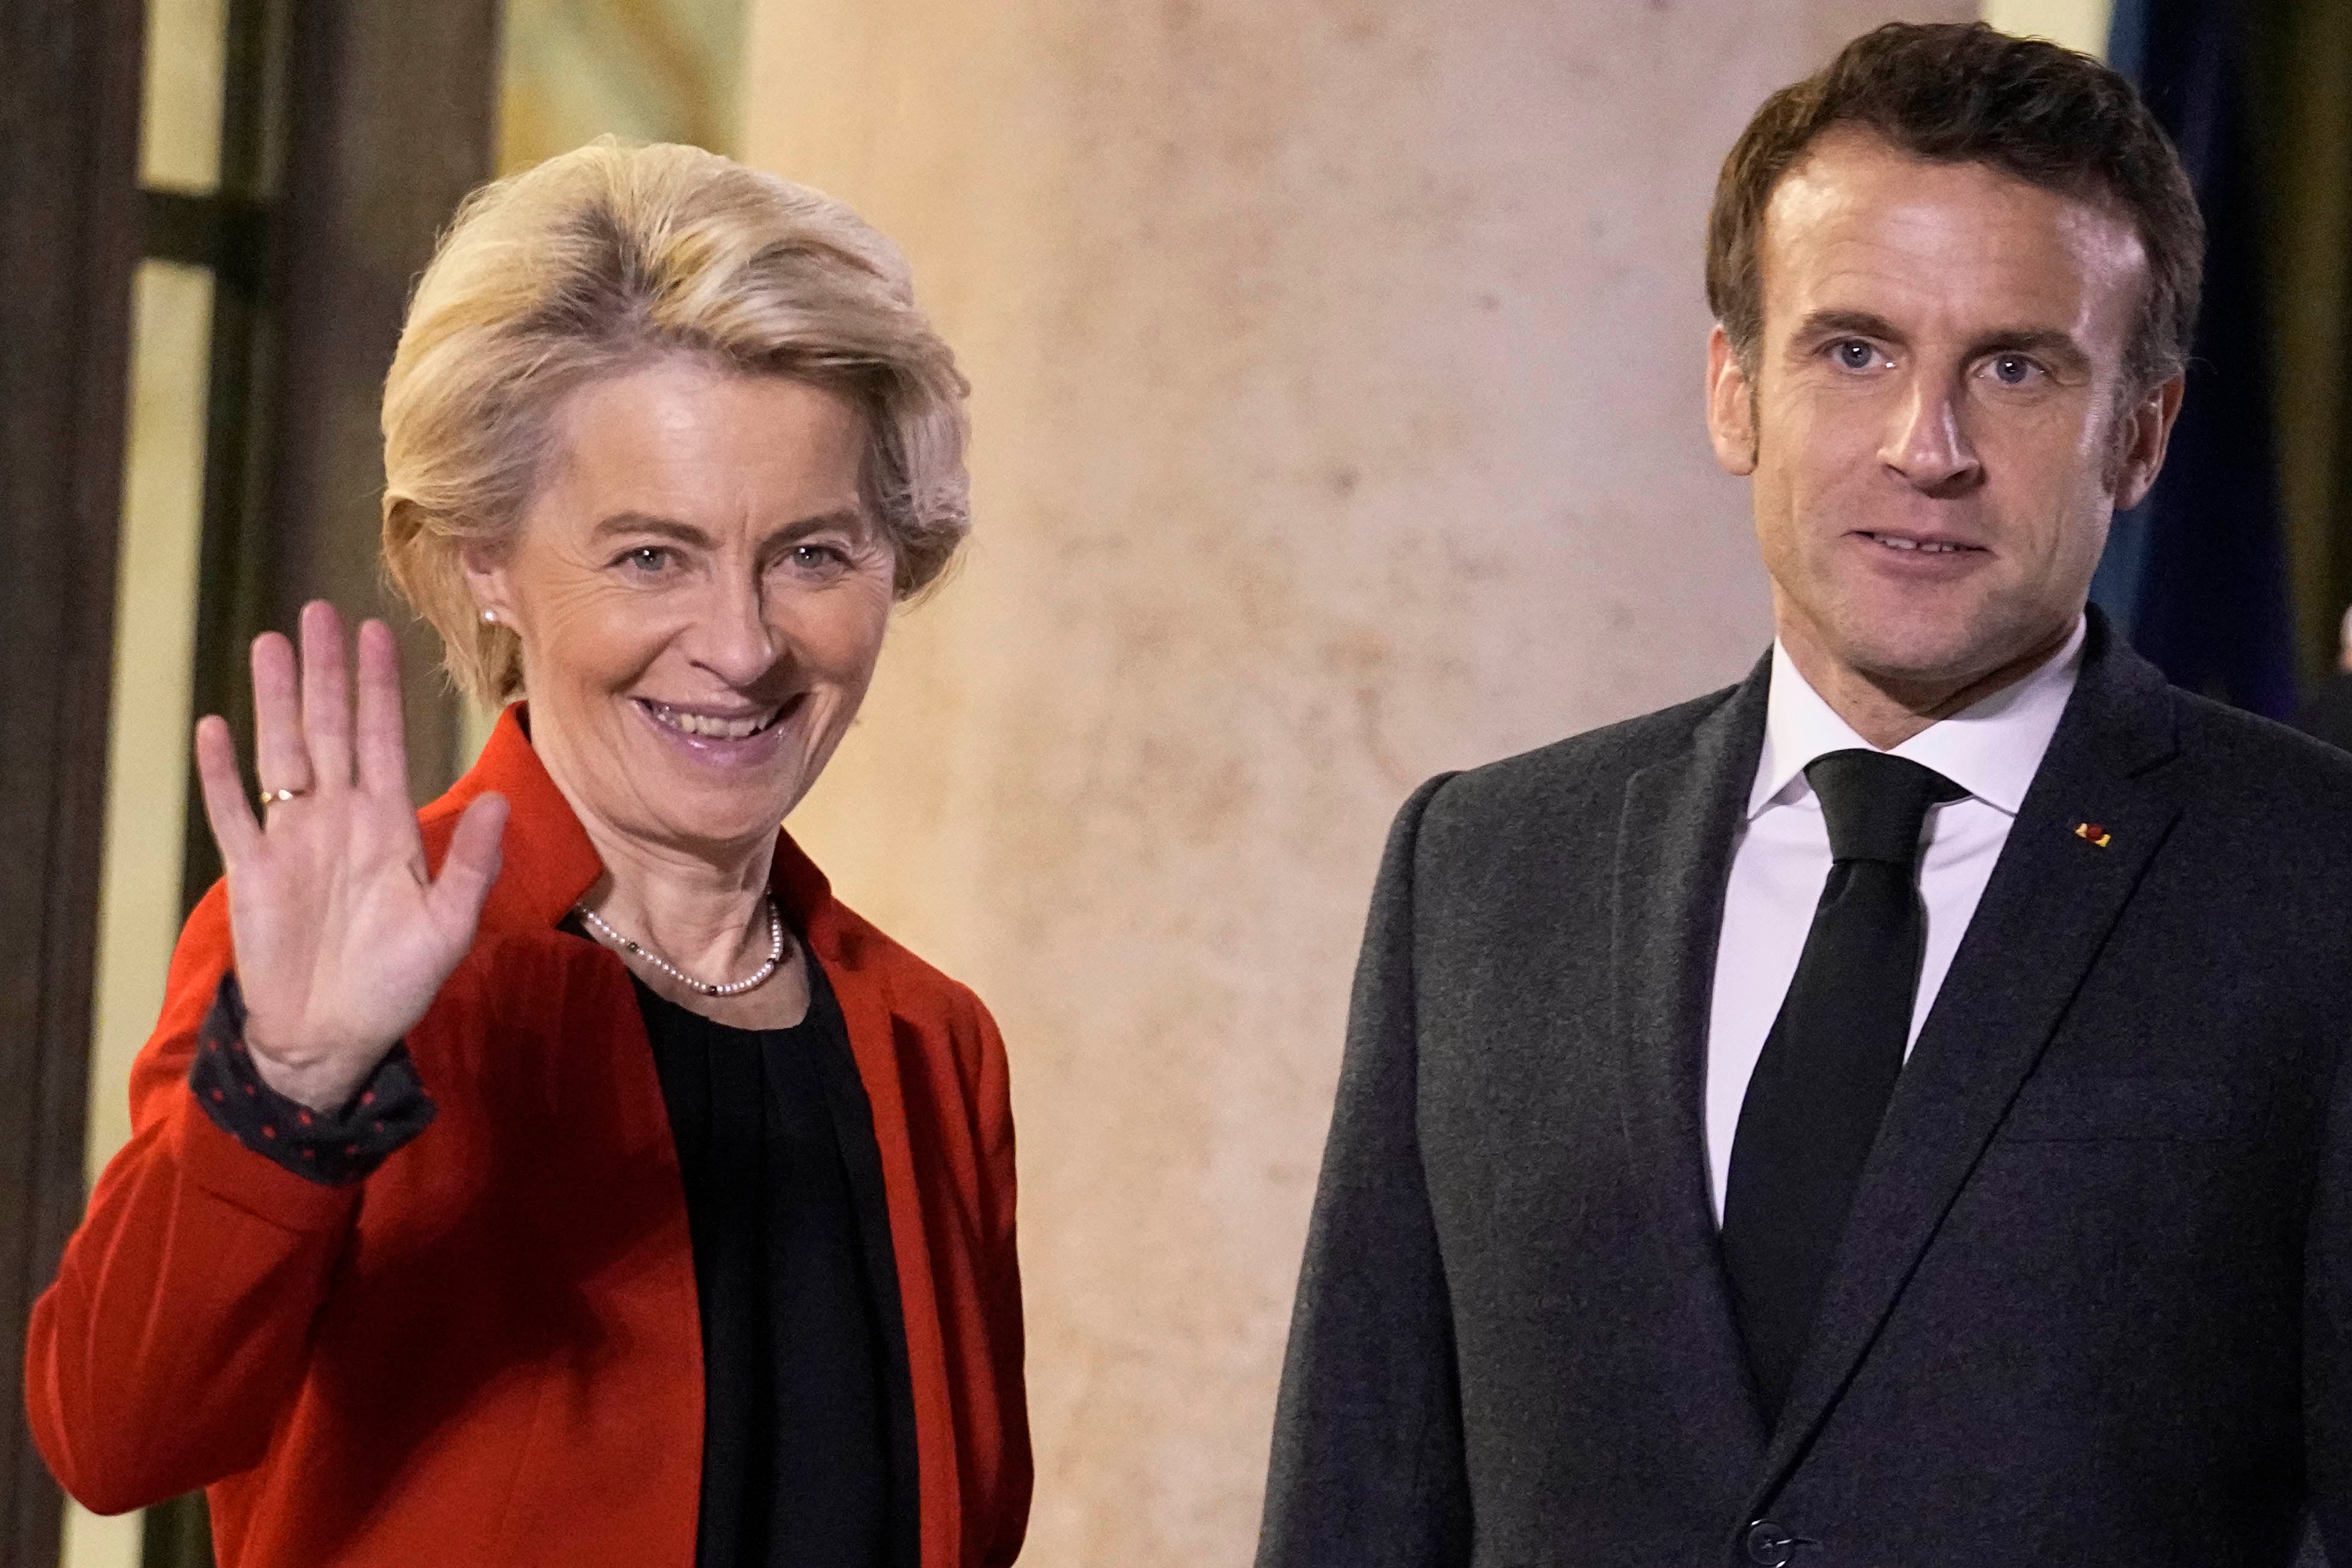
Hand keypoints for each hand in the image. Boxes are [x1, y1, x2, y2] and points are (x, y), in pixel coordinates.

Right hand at [193, 602, 508, 1112]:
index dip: (379, 687)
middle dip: (326, 672)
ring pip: (282, 754)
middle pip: (331, 729)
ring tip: (270, 644)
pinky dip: (220, 774)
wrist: (333, 1038)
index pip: (383, 739)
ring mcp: (292, 841)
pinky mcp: (252, 871)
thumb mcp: (449, 927)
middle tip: (318, 612)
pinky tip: (214, 728)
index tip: (375, 632)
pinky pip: (232, 813)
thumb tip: (502, 802)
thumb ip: (472, 865)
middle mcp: (339, 820)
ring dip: (275, 701)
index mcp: (389, 826)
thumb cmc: (396, 985)